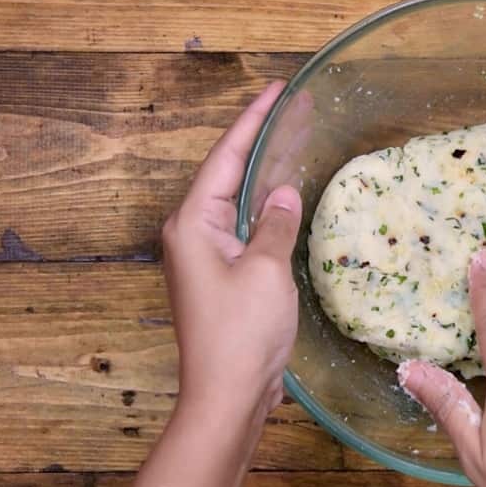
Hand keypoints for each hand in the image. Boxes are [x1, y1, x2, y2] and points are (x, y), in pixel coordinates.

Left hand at [162, 80, 302, 416]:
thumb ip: (277, 224)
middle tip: (294, 109)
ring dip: (263, 176)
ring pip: (236, 202)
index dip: (253, 121)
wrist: (225, 397)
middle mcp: (191, 234)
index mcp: (192, 224)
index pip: (226, 157)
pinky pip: (243, 229)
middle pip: (227, 174)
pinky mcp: (219, 278)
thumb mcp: (267, 271)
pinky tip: (285, 200)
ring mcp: (204, 257)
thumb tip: (285, 193)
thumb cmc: (241, 334)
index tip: (276, 89)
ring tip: (294, 142)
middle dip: (259, 141)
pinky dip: (265, 210)